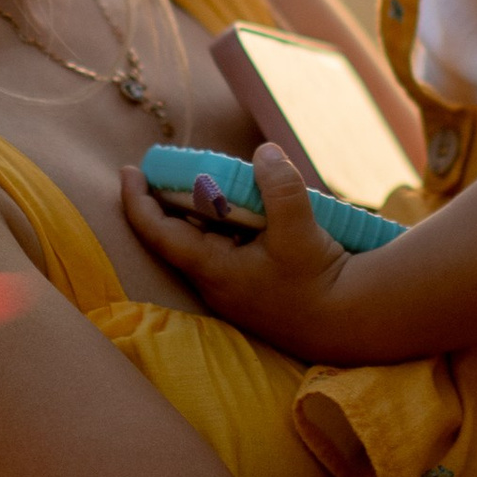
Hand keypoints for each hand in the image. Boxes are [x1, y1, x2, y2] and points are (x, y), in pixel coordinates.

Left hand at [123, 145, 386, 360]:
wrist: (347, 324)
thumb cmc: (318, 283)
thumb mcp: (300, 231)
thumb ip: (280, 187)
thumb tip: (264, 153)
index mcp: (213, 270)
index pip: (158, 234)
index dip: (137, 202)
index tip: (129, 171)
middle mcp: (215, 282)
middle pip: (178, 234)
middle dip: (171, 198)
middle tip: (170, 166)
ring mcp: (232, 287)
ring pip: (204, 240)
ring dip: (203, 210)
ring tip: (211, 178)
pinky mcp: (251, 287)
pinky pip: (227, 248)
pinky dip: (227, 224)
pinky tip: (246, 207)